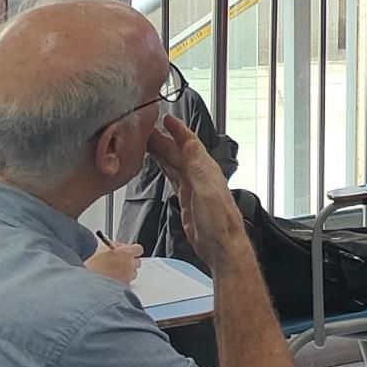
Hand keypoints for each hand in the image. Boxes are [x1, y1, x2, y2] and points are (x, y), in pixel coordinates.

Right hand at [82, 240, 141, 284]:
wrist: (87, 283)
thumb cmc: (93, 266)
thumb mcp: (102, 250)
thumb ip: (113, 247)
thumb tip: (117, 246)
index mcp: (126, 253)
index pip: (138, 249)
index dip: (132, 251)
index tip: (127, 252)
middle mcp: (130, 264)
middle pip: (138, 262)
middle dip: (130, 262)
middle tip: (120, 262)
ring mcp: (128, 276)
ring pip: (133, 273)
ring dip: (127, 272)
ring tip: (115, 272)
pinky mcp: (125, 286)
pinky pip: (127, 282)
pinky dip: (123, 281)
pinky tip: (113, 279)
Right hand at [148, 113, 245, 264]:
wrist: (221, 247)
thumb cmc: (219, 222)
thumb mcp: (207, 191)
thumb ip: (197, 167)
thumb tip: (191, 143)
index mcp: (206, 170)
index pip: (190, 143)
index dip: (178, 130)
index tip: (166, 119)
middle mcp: (200, 176)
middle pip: (178, 152)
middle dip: (163, 139)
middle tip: (145, 130)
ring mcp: (194, 187)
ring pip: (174, 164)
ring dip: (162, 152)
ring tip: (146, 142)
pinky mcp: (187, 199)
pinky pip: (174, 177)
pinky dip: (165, 168)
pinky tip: (159, 164)